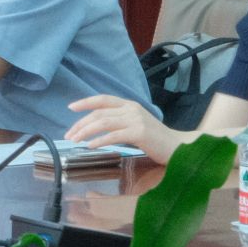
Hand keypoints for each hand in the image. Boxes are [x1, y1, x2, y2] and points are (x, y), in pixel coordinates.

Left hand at [65, 95, 180, 163]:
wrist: (178, 146)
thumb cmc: (156, 139)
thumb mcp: (136, 125)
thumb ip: (120, 122)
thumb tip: (97, 128)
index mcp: (130, 105)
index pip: (103, 99)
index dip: (85, 102)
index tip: (70, 108)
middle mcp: (131, 109)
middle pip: (99, 113)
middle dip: (81, 123)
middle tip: (69, 135)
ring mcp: (135, 119)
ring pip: (103, 122)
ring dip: (86, 132)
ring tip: (75, 141)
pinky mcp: (139, 132)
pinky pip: (113, 135)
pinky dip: (99, 140)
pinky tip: (90, 146)